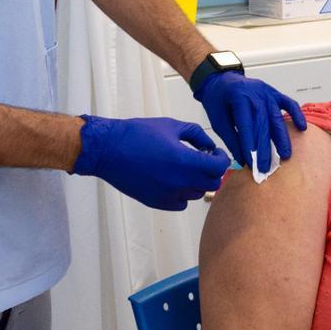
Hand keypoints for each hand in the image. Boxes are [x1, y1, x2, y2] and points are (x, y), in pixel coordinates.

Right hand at [72, 115, 230, 210]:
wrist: (108, 150)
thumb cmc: (138, 133)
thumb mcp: (171, 125)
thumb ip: (196, 135)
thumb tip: (210, 146)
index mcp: (185, 161)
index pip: (219, 167)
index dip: (222, 158)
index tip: (215, 153)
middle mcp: (179, 181)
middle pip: (212, 183)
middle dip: (212, 171)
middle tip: (204, 160)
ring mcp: (168, 194)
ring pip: (197, 194)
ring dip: (198, 182)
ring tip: (187, 169)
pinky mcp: (157, 202)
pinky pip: (181, 203)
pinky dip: (183, 194)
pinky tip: (175, 180)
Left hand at [194, 72, 307, 173]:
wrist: (222, 80)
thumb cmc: (218, 99)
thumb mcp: (217, 119)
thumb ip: (231, 138)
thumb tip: (242, 159)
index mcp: (238, 97)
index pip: (247, 125)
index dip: (250, 145)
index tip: (251, 163)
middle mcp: (255, 93)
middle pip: (263, 123)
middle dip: (266, 148)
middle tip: (266, 167)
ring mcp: (267, 93)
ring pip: (277, 117)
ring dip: (282, 137)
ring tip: (285, 155)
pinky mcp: (274, 93)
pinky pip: (289, 103)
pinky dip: (297, 115)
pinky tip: (302, 128)